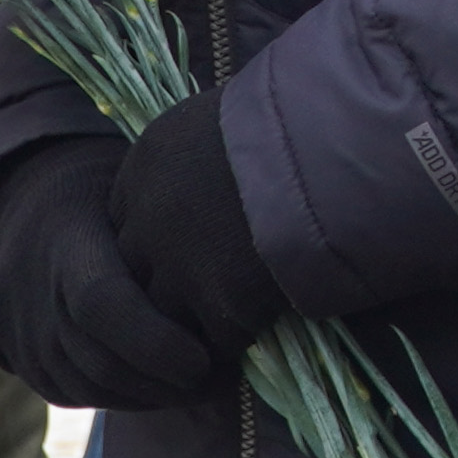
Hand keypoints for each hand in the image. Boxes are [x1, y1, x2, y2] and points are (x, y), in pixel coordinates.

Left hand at [106, 86, 293, 374]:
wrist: (332, 146)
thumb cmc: (296, 118)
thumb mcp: (223, 120)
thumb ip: (200, 154)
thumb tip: (211, 171)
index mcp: (146, 166)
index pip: (126, 222)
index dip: (156, 241)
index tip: (188, 246)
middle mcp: (150, 218)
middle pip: (137, 273)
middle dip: (168, 286)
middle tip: (205, 294)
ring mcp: (180, 265)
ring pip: (167, 316)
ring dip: (197, 321)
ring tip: (228, 325)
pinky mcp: (219, 302)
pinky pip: (217, 339)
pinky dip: (238, 340)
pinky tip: (262, 330)